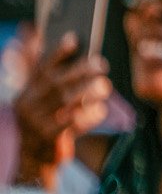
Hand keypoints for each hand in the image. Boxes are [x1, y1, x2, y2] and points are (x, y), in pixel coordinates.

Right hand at [12, 30, 110, 172]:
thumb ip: (39, 72)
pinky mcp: (50, 139)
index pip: (40, 69)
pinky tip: (100, 110)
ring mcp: (37, 123)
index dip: (57, 53)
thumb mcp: (37, 98)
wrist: (32, 157)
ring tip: (104, 86)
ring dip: (88, 92)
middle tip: (101, 64)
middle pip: (56, 84)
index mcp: (26, 93)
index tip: (74, 39)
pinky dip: (89, 115)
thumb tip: (40, 36)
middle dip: (80, 72)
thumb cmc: (43, 119)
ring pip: (65, 103)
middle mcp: (29, 106)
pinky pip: (72, 124)